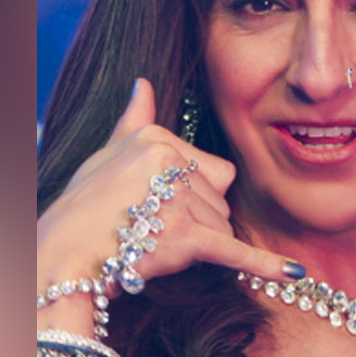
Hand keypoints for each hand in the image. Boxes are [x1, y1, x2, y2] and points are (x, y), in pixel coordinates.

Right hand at [37, 78, 300, 333]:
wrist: (61, 258)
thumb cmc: (84, 210)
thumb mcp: (105, 155)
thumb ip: (133, 119)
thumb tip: (143, 83)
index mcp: (156, 137)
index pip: (211, 170)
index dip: (188, 195)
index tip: (149, 206)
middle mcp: (168, 161)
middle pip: (218, 200)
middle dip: (194, 221)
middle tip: (147, 229)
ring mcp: (177, 198)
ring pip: (221, 227)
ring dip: (194, 244)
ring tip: (150, 244)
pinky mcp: (184, 236)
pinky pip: (235, 250)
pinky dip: (265, 265)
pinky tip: (294, 273)